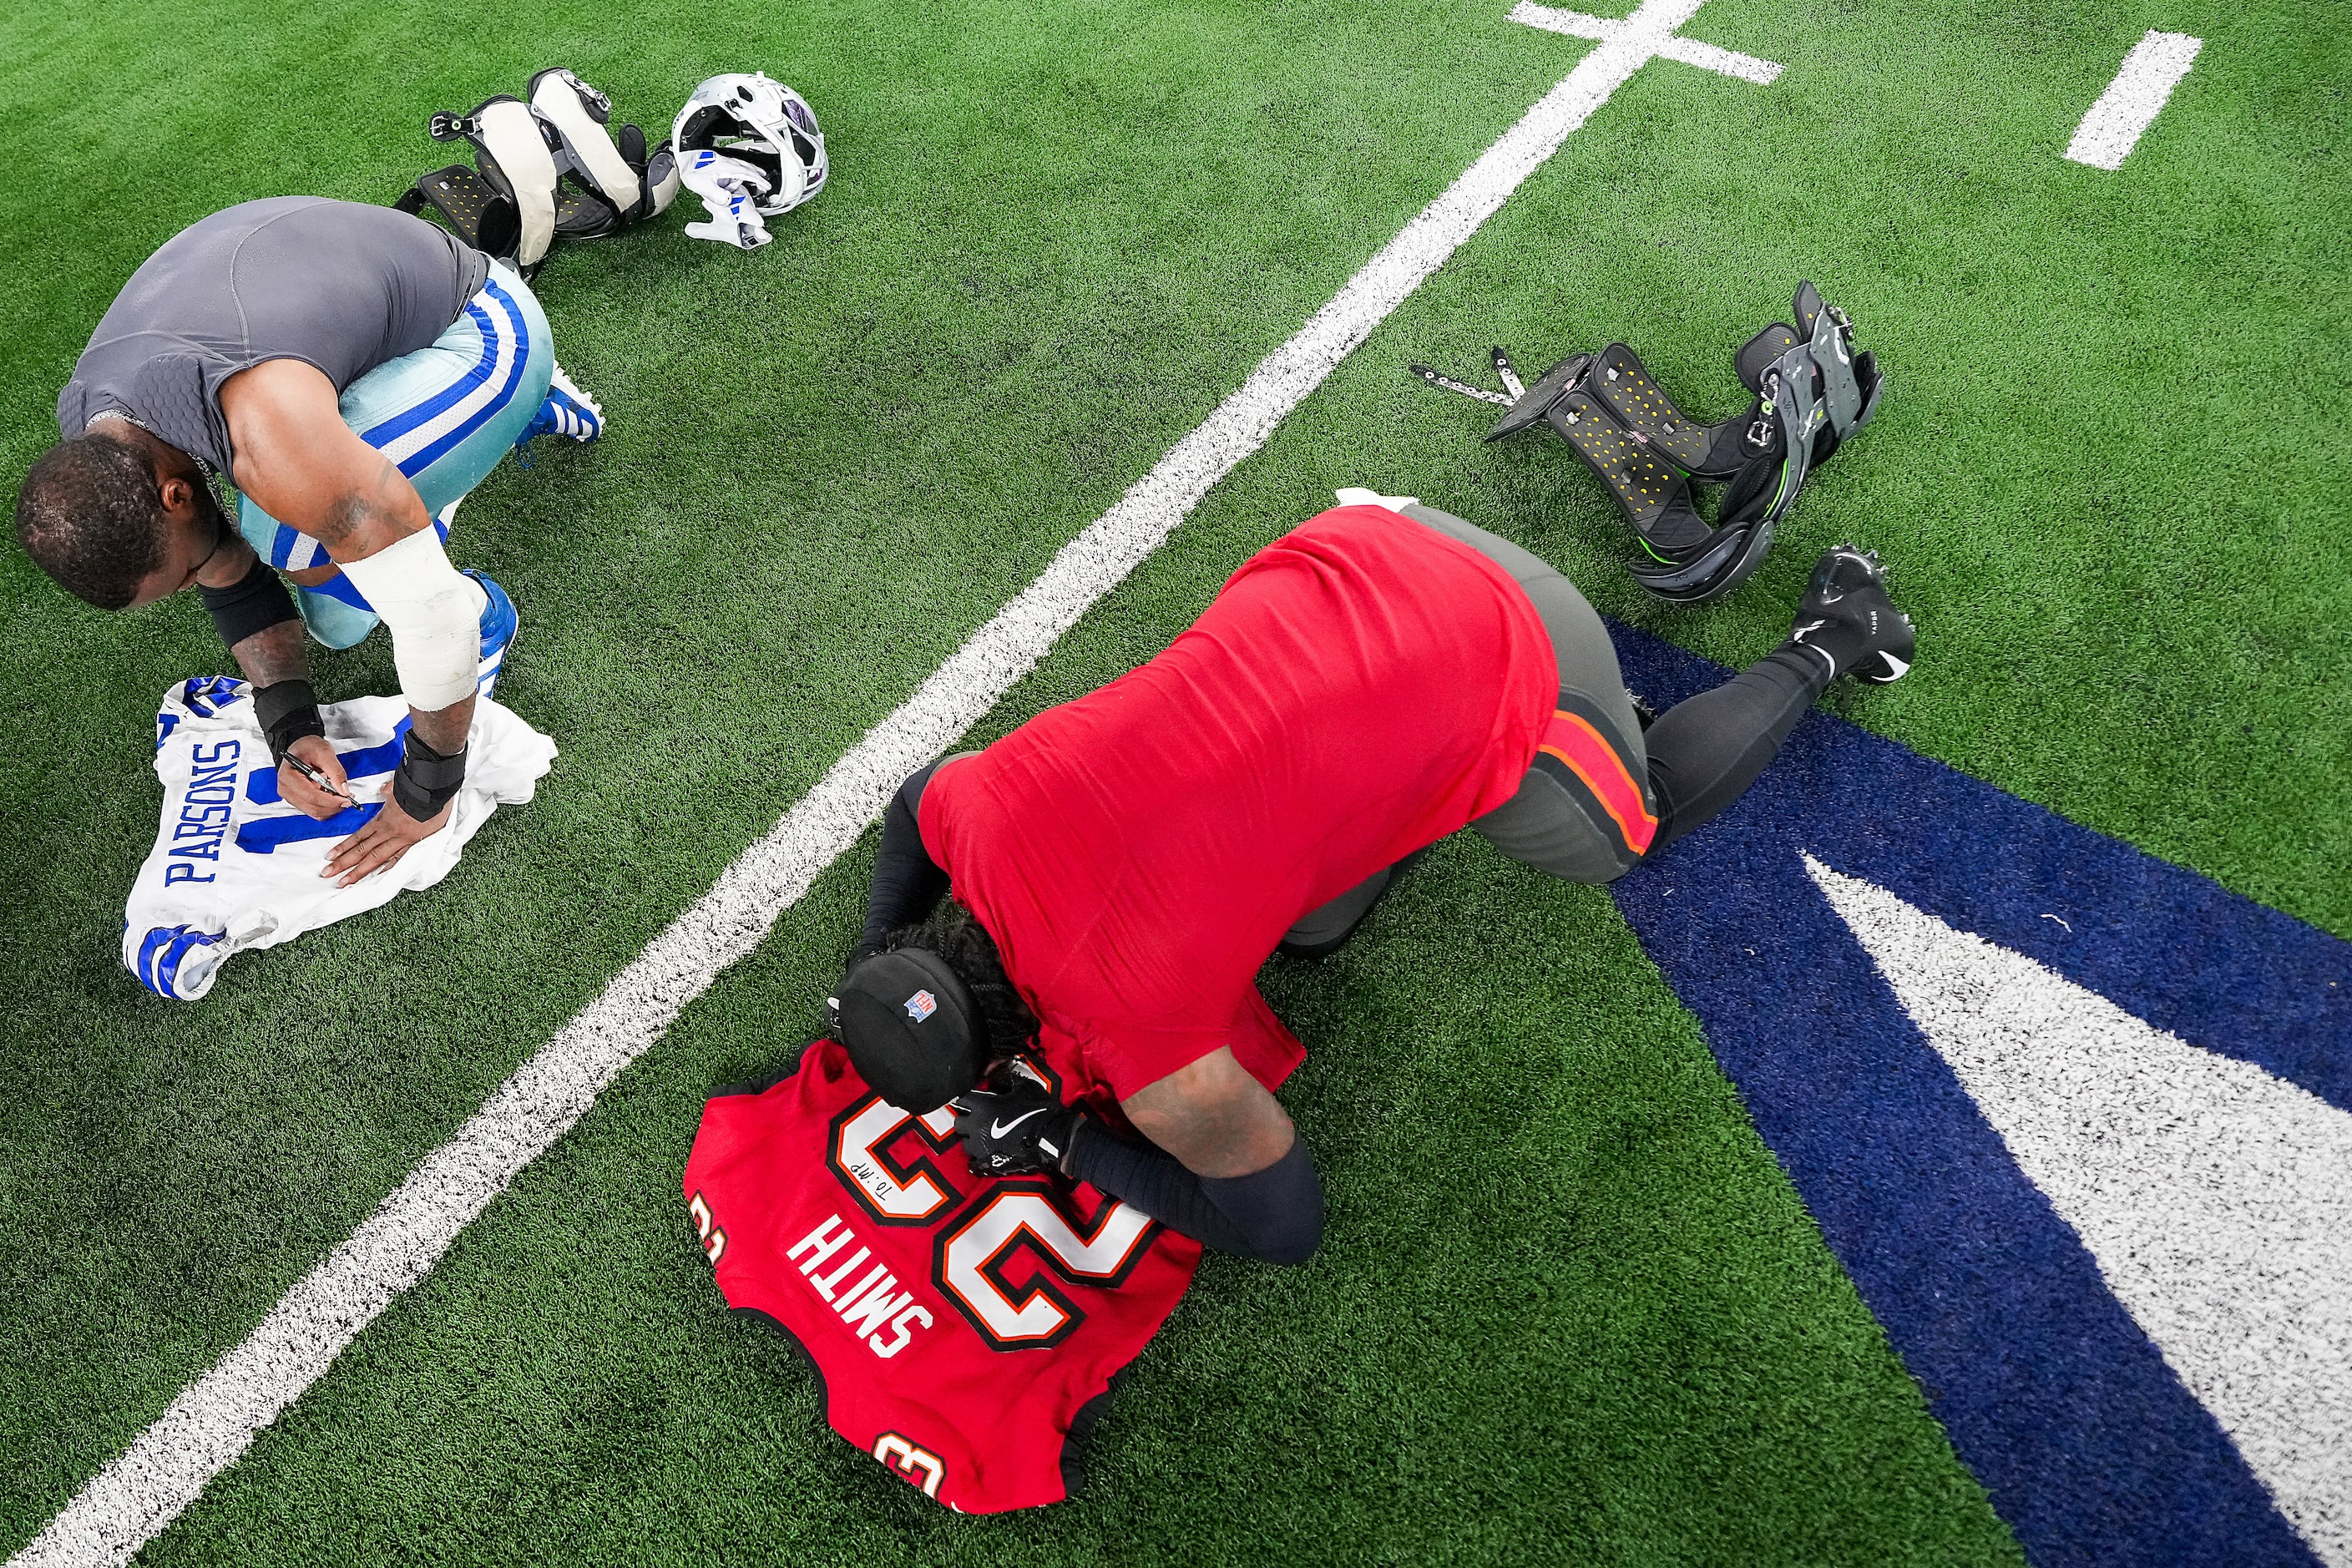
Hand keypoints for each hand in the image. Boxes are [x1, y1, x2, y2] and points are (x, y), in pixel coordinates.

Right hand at [279, 735, 354, 820]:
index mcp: (288, 777)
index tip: (347, 799)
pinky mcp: (298, 801)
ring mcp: (291, 797)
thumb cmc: (308, 747)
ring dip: (332, 807)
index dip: (331, 801)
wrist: (301, 748)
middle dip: (334, 806)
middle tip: (349, 797)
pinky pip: (315, 810)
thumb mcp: (324, 752)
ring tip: (342, 794)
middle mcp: (286, 790)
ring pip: (315, 812)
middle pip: (314, 808)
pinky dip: (328, 806)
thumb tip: (344, 790)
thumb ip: (336, 771)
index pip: (311, 797)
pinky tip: (334, 795)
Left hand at [322, 794, 450, 886]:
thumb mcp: (398, 787)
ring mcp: (400, 839)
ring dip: (359, 871)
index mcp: (382, 819)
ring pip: (375, 858)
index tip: (329, 857)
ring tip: (344, 882)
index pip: (358, 837)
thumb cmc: (417, 788)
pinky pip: (399, 859)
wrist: (432, 790)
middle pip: (361, 850)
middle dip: (343, 863)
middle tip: (327, 874)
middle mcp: (387, 832)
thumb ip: (389, 790)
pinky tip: (377, 877)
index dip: (343, 847)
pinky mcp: (414, 843)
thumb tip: (384, 789)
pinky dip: (388, 869)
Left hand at [953, 1078, 1082, 1177]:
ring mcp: (982, 1147)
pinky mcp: (989, 1162)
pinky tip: (985, 1155)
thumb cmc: (1039, 1110)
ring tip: (983, 1137)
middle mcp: (977, 1126)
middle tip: (978, 1119)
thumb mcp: (1025, 1086)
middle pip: (959, 1123)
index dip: (970, 1099)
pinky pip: (974, 1163)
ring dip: (972, 1139)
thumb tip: (1001, 1076)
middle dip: (967, 1120)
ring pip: (965, 1143)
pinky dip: (977, 1159)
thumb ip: (1008, 1080)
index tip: (976, 1100)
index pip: (963, 1100)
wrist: (1053, 1138)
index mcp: (983, 1106)